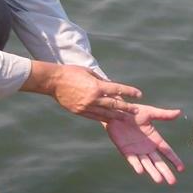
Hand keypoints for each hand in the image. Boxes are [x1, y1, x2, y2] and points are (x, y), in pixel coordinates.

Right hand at [21, 61, 141, 121]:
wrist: (53, 81)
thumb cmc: (71, 72)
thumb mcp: (88, 72)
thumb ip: (100, 80)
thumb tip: (110, 85)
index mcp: (97, 86)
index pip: (118, 89)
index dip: (129, 92)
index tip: (138, 94)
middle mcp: (93, 98)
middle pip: (114, 104)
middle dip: (126, 108)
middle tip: (135, 111)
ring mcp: (86, 106)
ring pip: (105, 113)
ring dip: (116, 116)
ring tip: (125, 118)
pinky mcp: (79, 111)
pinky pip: (94, 116)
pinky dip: (102, 117)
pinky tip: (108, 120)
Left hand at [105, 104, 184, 183]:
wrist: (116, 111)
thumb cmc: (134, 111)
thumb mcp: (150, 112)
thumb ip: (164, 115)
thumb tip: (179, 112)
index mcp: (155, 139)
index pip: (167, 151)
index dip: (174, 160)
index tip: (181, 169)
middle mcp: (147, 147)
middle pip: (158, 162)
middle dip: (165, 171)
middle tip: (172, 182)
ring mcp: (137, 150)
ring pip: (147, 164)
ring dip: (152, 172)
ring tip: (159, 180)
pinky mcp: (126, 151)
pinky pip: (132, 159)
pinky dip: (136, 165)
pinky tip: (141, 171)